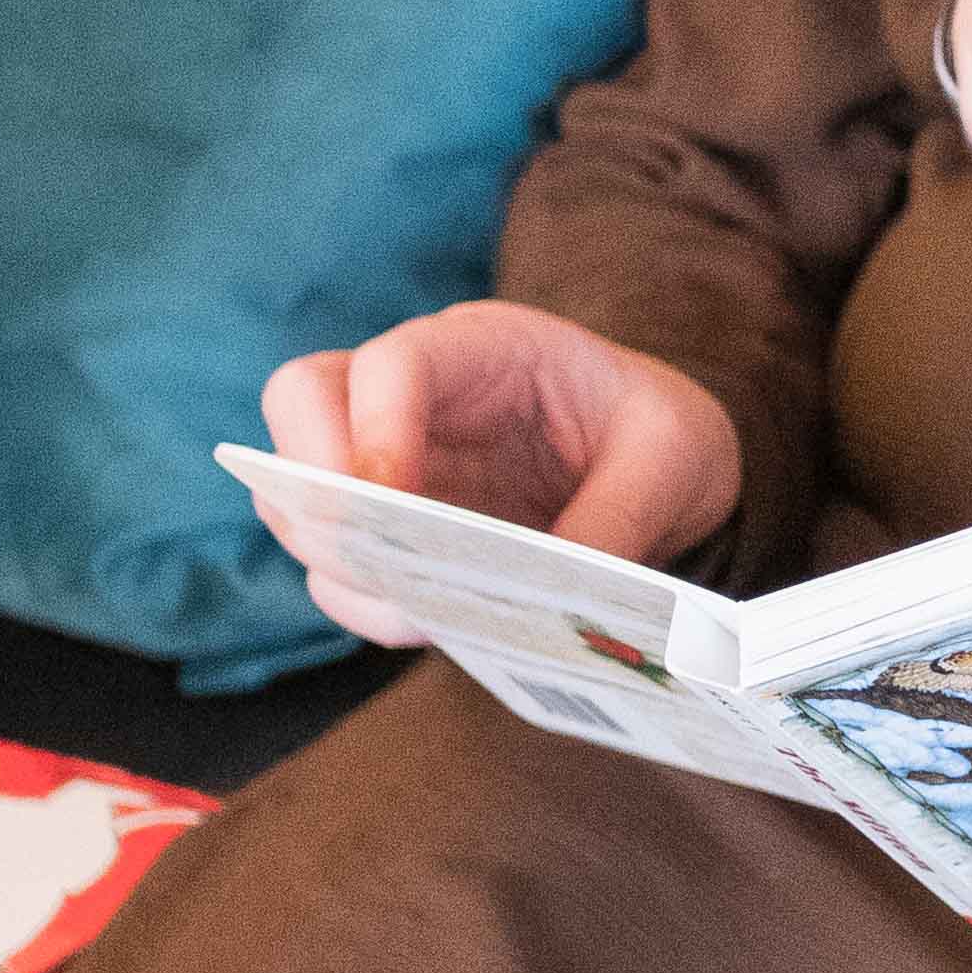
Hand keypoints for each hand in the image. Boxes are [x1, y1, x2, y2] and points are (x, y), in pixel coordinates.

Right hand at [255, 304, 742, 644]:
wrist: (658, 466)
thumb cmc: (658, 436)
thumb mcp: (673, 458)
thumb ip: (620, 515)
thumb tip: (554, 595)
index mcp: (483, 347)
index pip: (391, 363)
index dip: (373, 428)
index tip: (393, 499)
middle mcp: (413, 396)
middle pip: (298, 400)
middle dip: (310, 481)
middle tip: (364, 556)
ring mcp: (389, 460)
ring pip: (298, 490)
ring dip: (333, 559)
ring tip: (407, 612)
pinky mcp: (390, 528)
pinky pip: (337, 562)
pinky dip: (361, 601)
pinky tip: (420, 625)